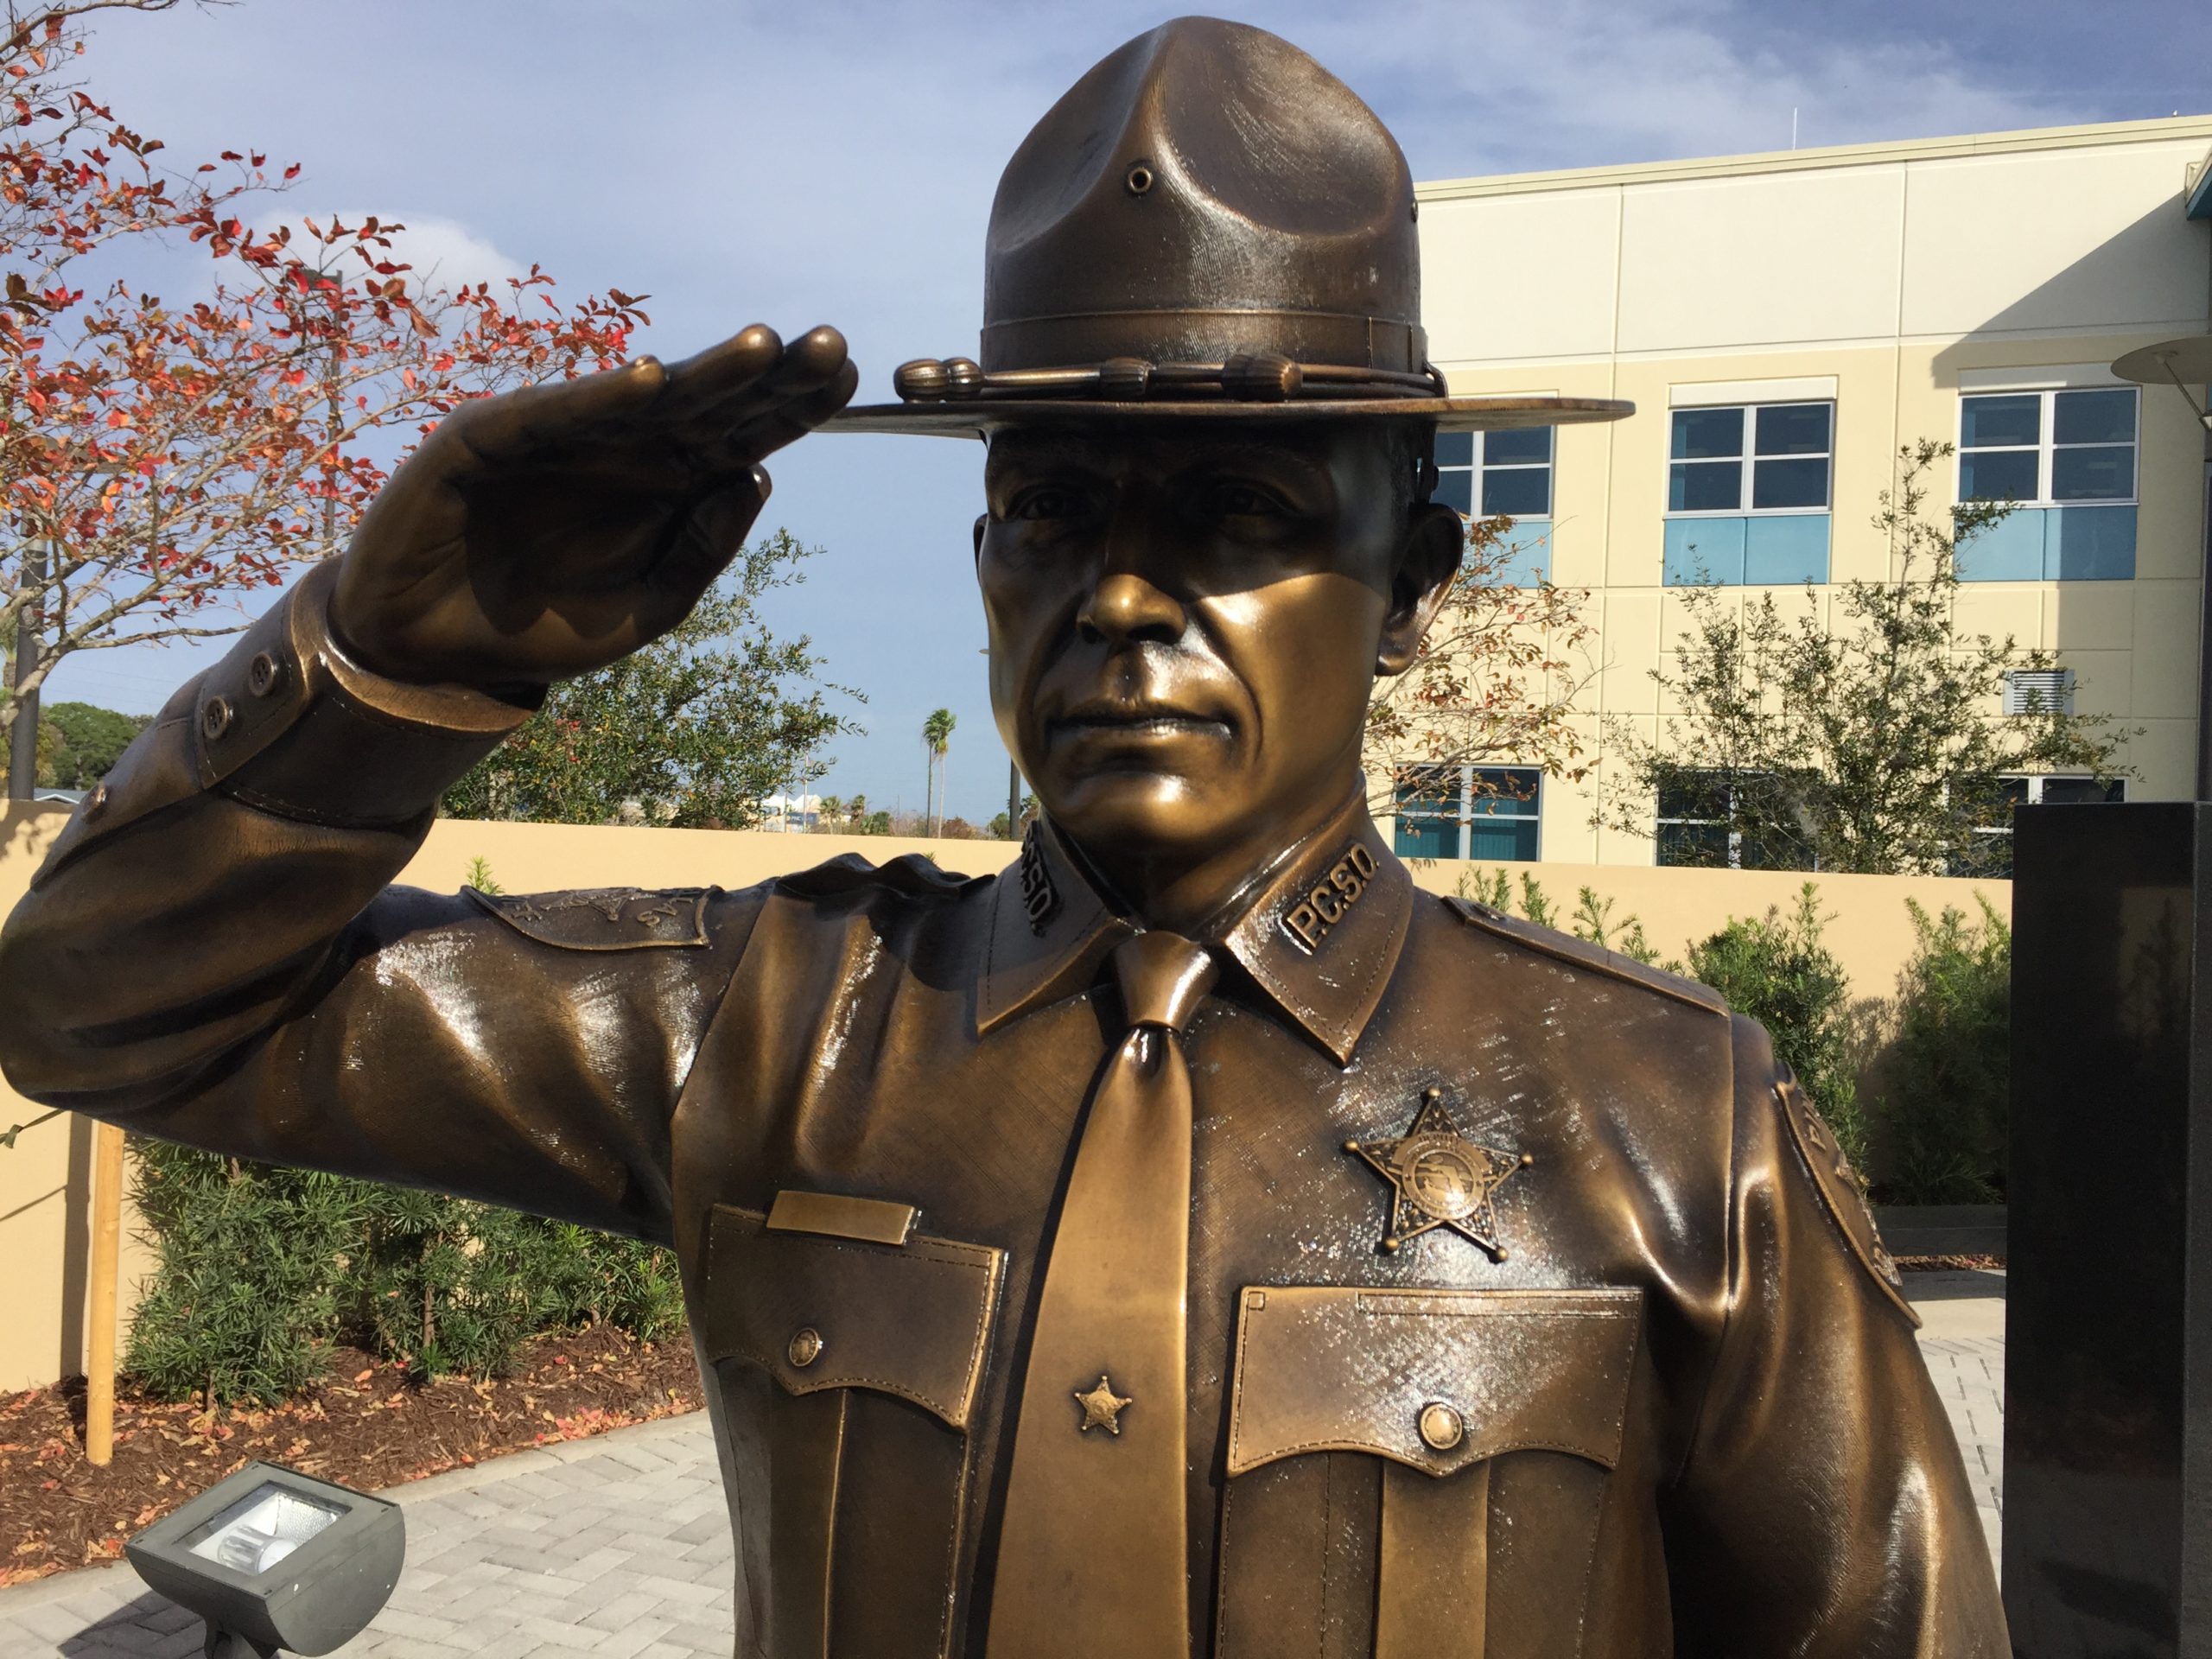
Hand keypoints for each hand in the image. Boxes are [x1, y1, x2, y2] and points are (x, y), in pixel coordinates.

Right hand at [329, 324, 856, 688]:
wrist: (435, 653)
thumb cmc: (543, 627)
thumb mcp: (646, 608)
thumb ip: (701, 550)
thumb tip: (759, 475)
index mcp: (669, 481)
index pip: (747, 431)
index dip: (796, 403)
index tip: (850, 379)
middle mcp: (624, 445)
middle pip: (713, 401)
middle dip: (771, 374)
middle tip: (830, 347)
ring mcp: (560, 434)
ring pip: (645, 394)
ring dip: (704, 371)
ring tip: (764, 348)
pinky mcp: (489, 435)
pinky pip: (553, 413)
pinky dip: (599, 398)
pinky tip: (651, 381)